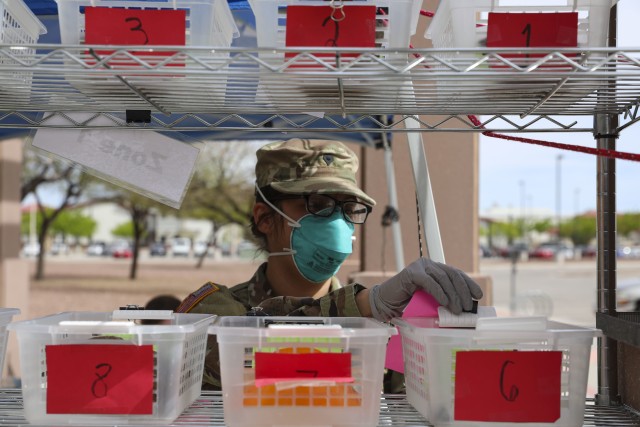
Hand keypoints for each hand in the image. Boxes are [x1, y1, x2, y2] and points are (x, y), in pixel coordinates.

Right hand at [368, 257, 482, 320]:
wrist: (386, 302)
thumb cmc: (409, 302)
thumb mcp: (431, 299)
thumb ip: (444, 297)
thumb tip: (464, 306)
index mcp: (435, 268)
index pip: (456, 273)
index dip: (469, 283)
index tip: (479, 295)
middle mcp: (429, 264)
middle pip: (452, 275)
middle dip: (463, 291)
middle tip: (467, 307)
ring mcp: (420, 266)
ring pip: (443, 278)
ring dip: (453, 295)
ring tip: (457, 310)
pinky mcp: (411, 273)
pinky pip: (429, 282)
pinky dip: (439, 292)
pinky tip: (444, 302)